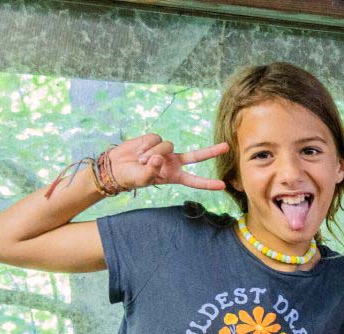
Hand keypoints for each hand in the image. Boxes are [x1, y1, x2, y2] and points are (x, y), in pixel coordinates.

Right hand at [106, 133, 228, 192]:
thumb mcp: (142, 179)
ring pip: (167, 145)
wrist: (117, 166)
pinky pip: (155, 138)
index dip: (208, 183)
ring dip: (152, 152)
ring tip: (140, 160)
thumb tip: (158, 158)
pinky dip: (146, 145)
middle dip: (211, 151)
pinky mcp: (155, 140)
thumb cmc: (131, 177)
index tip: (223, 185)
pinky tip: (138, 150)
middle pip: (196, 156)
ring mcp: (165, 150)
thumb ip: (151, 171)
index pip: (194, 180)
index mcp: (174, 176)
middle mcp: (173, 162)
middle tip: (227, 147)